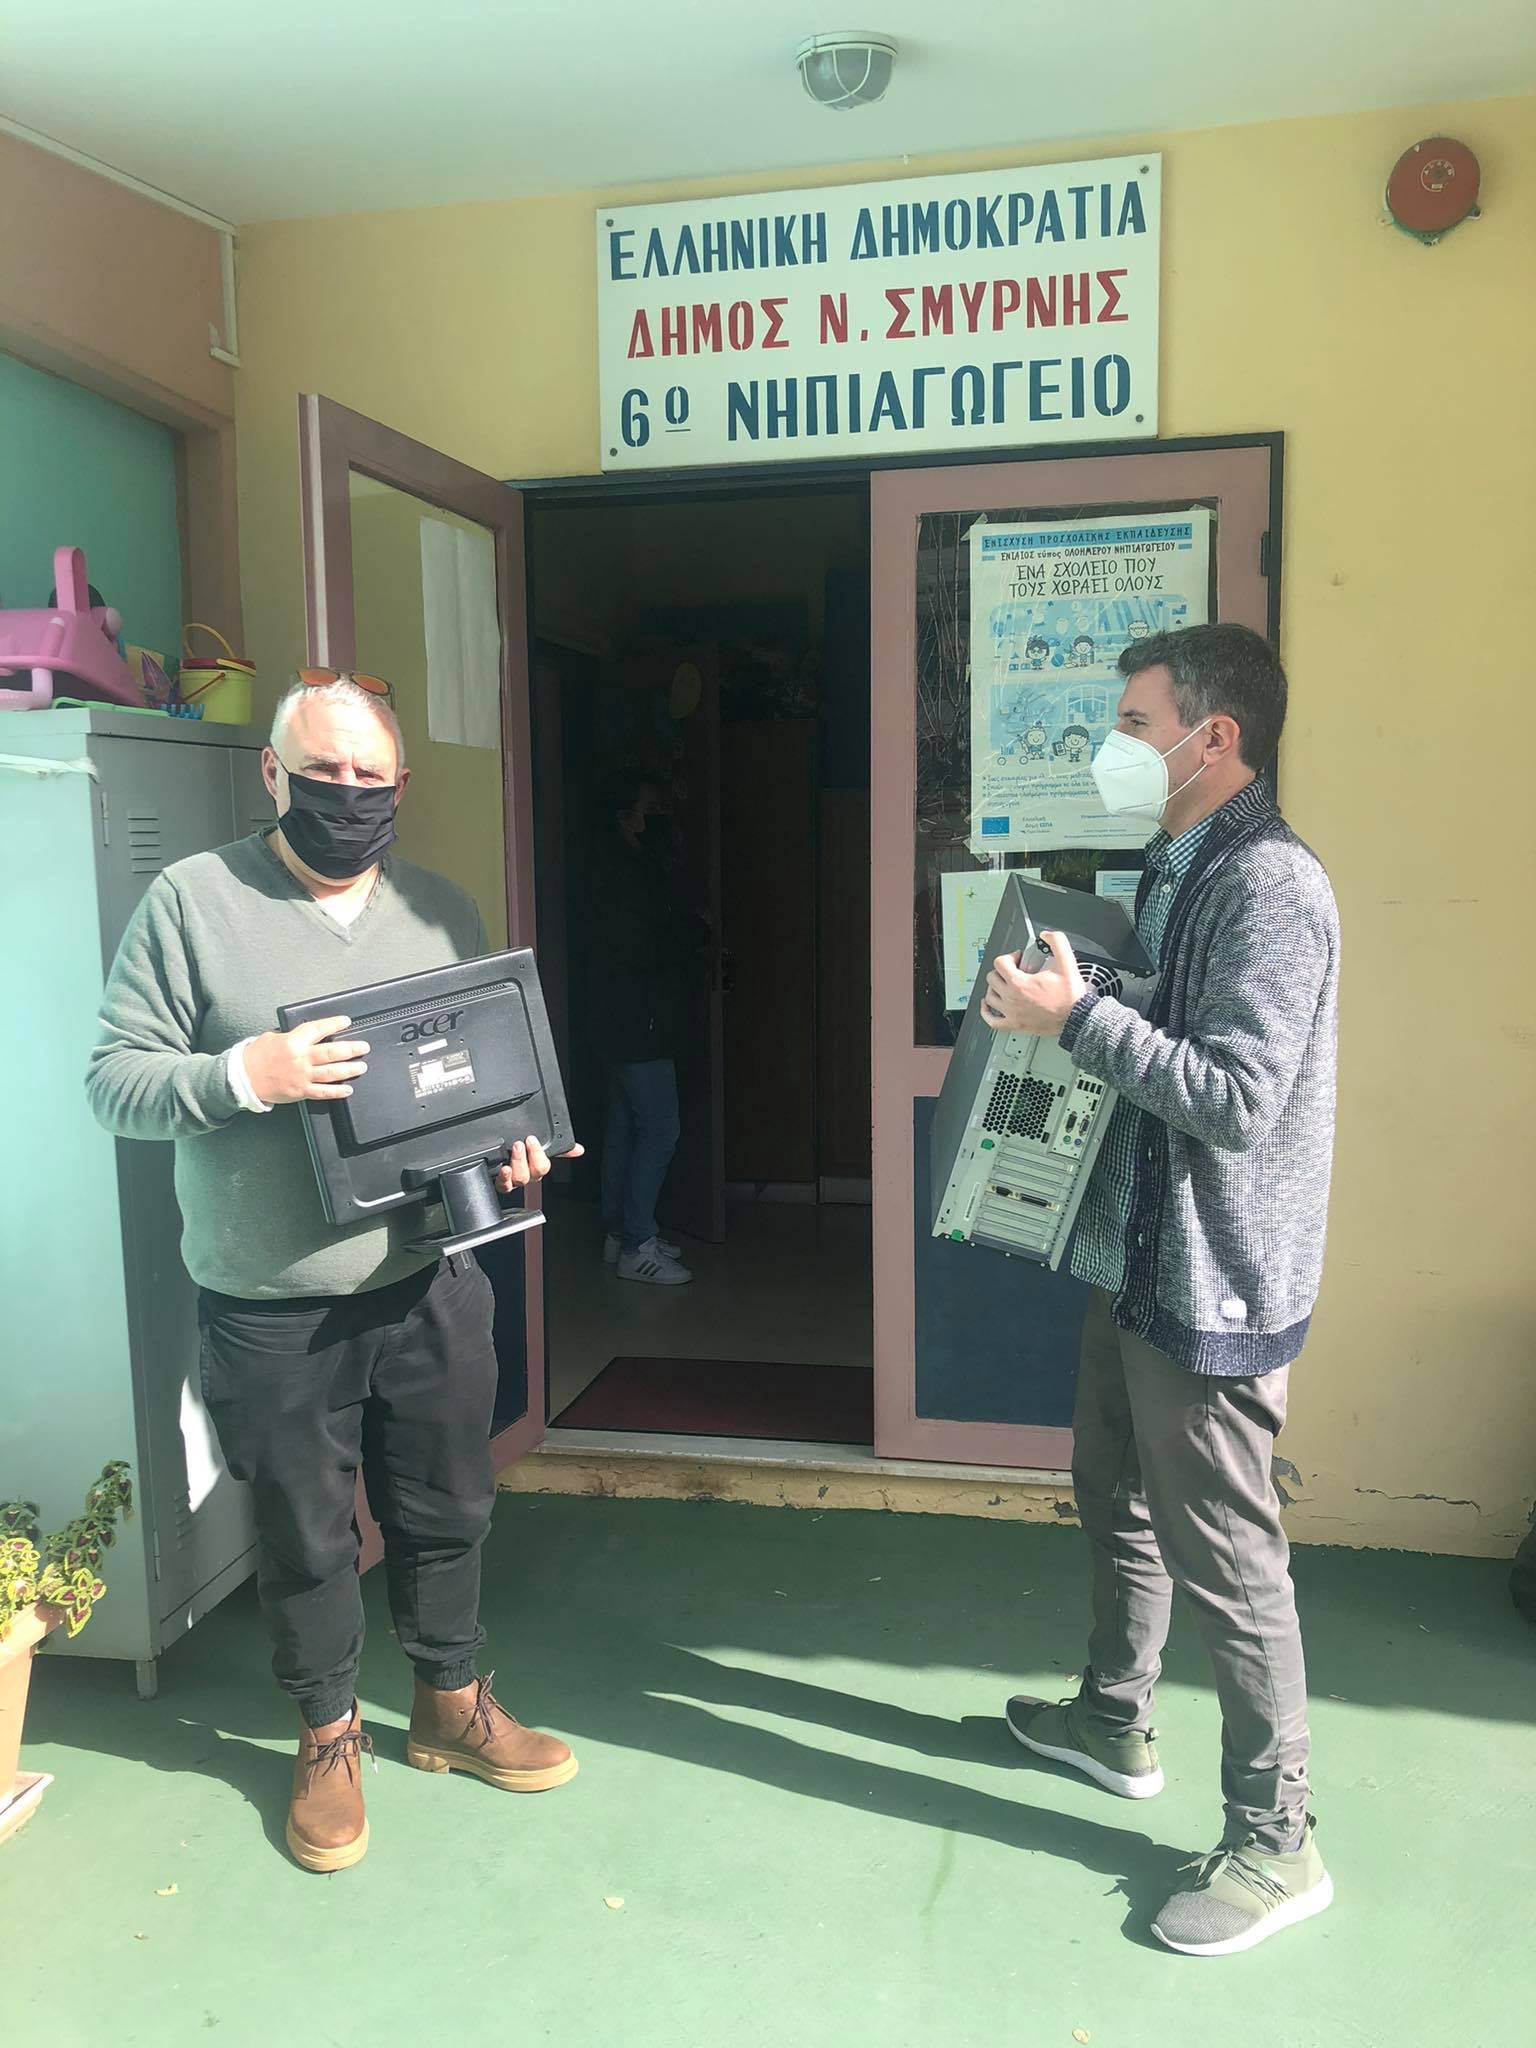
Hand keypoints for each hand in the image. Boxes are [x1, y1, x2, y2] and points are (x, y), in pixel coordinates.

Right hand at [243, 1016, 369, 1103]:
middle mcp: (300, 1059)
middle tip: (364, 1047)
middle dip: (351, 1049)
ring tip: (362, 1066)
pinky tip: (348, 1089)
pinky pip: (323, 1092)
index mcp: (293, 1042)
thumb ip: (293, 1036)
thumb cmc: (256, 1056)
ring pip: (332, 1073)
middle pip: (332, 1052)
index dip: (334, 1024)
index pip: (318, 1029)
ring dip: (350, 1069)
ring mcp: (302, 1076)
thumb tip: (309, 1034)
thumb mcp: (273, 1037)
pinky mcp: (301, 1091)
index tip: (346, 1022)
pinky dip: (337, 1091)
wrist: (243, 1078)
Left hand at [495, 1138, 585, 1194]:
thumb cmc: (521, 1152)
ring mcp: (514, 1181)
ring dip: (517, 1165)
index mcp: (536, 1167)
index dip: (538, 1155)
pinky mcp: (501, 1183)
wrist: (497, 1158)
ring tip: (513, 1151)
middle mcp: (527, 1176)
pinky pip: (503, 1186)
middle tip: (520, 1143)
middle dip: (526, 1158)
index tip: (531, 1140)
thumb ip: (559, 1148)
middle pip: (532, 1175)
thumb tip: (579, 1149)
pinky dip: (504, 1179)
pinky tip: (504, 1170)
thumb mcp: (540, 1146)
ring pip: (520, 1180)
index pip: (543, 1166)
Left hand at [980, 931, 1087, 1037]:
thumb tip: (1047, 935)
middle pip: (992, 978)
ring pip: (989, 997)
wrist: (1076, 1018)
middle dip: (1002, 970)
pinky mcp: (1015, 1025)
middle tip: (1014, 970)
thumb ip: (1058, 943)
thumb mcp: (1068, 963)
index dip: (1009, 956)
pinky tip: (988, 1006)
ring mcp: (1012, 1013)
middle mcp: (1012, 998)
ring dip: (994, 988)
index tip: (1019, 959)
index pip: (1000, 963)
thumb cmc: (1070, 997)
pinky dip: (986, 1013)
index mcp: (1020, 983)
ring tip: (1003, 984)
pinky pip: (992, 1021)